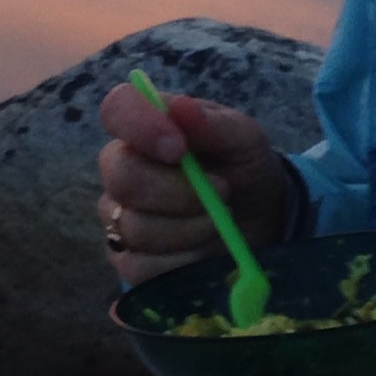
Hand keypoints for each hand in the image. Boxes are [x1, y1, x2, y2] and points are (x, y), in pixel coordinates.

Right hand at [96, 83, 287, 283]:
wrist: (260, 219)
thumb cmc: (243, 168)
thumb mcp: (245, 140)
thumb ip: (214, 124)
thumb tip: (181, 108)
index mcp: (145, 126)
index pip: (116, 109)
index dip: (139, 126)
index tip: (179, 149)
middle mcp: (122, 168)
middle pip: (122, 177)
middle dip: (179, 191)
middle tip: (223, 192)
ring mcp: (118, 215)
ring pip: (136, 227)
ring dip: (190, 228)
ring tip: (219, 221)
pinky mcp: (127, 260)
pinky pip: (140, 266)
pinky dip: (183, 261)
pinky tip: (204, 250)